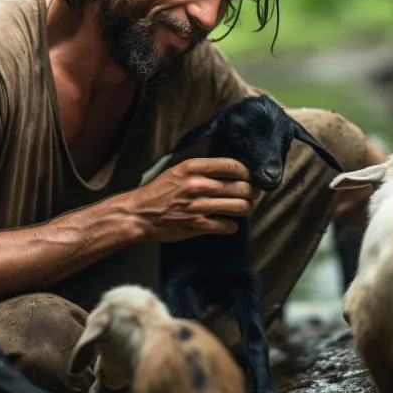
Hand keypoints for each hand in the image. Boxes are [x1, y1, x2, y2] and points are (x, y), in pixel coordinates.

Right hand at [122, 157, 260, 242]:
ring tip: (245, 207)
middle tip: (253, 193)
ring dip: (247, 208)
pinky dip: (232, 225)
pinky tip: (229, 223)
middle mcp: (198, 185)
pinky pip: (228, 226)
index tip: (250, 176)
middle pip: (241, 187)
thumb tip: (229, 170)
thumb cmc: (159, 191)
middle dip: (252, 191)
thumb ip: (202, 169)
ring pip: (240, 207)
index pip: (232, 166)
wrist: (139, 214)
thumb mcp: (178, 171)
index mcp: (192, 167)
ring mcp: (199, 207)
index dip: (247, 172)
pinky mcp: (198, 226)